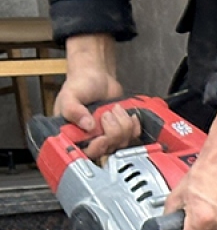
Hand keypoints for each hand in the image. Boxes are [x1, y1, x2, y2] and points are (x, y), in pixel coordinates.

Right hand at [55, 34, 138, 161]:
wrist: (96, 76)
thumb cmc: (79, 85)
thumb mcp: (70, 96)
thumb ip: (73, 110)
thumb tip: (88, 126)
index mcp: (73, 134)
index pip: (87, 153)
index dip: (97, 148)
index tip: (102, 136)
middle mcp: (90, 138)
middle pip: (108, 149)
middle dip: (113, 132)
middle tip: (107, 114)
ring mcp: (107, 135)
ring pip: (123, 143)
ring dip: (123, 124)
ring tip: (115, 109)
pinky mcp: (122, 130)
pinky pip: (133, 136)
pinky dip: (134, 125)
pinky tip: (128, 114)